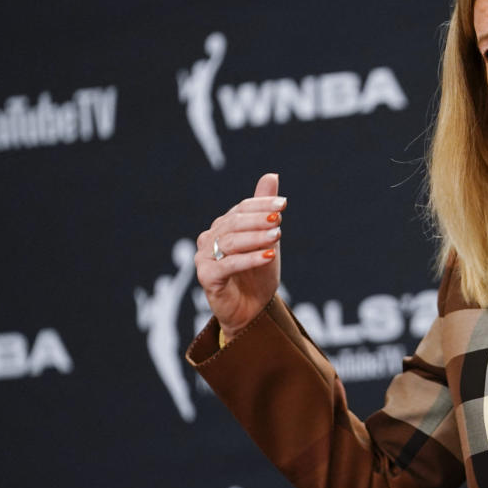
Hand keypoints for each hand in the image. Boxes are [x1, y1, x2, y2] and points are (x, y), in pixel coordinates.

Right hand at [195, 173, 284, 339]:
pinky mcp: (206, 277)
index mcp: (222, 227)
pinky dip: (249, 259)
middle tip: (279, 218)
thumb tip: (272, 175)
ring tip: (276, 236)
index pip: (240, 209)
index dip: (260, 205)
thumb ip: (265, 210)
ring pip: (230, 242)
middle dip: (258, 219)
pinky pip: (228, 265)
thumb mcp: (267, 240)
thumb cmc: (258, 275)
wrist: (252, 311)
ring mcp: (204, 258)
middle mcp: (209, 239)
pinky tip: (269, 256)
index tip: (283, 204)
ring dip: (255, 238)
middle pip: (233, 223)